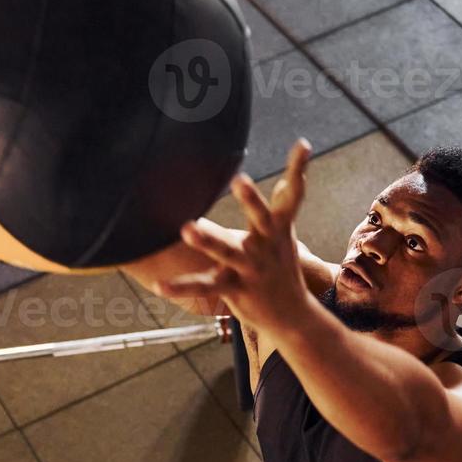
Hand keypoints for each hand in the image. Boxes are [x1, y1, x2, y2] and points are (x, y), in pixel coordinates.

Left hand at [155, 139, 312, 332]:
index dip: (298, 169)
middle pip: (259, 218)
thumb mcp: (285, 234)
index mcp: (278, 228)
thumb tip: (293, 167)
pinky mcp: (235, 289)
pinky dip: (181, 287)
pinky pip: (204, 286)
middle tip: (240, 179)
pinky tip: (158, 285)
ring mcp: (251, 268)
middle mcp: (266, 245)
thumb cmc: (282, 267)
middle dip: (251, 200)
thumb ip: (283, 201)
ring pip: (227, 251)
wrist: (293, 316)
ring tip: (188, 228)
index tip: (302, 144)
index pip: (293, 195)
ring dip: (209, 240)